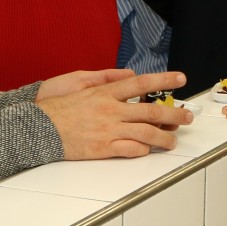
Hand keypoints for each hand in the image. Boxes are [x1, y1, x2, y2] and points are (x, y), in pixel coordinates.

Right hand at [36, 70, 191, 159]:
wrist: (39, 128)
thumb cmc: (59, 107)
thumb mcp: (82, 83)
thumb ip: (107, 78)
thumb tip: (130, 74)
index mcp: (106, 92)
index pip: (142, 83)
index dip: (164, 80)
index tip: (181, 79)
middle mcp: (111, 110)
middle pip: (151, 111)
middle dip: (174, 114)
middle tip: (188, 116)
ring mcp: (108, 130)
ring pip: (146, 134)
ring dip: (164, 138)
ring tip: (173, 141)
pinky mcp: (103, 148)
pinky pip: (131, 150)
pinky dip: (143, 150)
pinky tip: (149, 149)